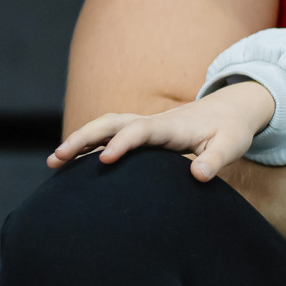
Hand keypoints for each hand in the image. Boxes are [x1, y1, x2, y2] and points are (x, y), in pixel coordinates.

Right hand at [47, 79, 275, 182]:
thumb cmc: (231, 130)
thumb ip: (216, 160)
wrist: (231, 109)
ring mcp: (146, 126)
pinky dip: (89, 144)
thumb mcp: (231, 145)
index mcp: (172, 126)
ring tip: (53, 161)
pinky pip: (111, 135)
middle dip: (84, 137)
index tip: (104, 160)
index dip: (123, 143)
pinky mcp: (142, 132)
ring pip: (106, 126)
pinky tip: (70, 162)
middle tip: (58, 157)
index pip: (141, 131)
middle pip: (113, 123)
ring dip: (80, 139)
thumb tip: (198, 176)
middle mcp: (154, 122)